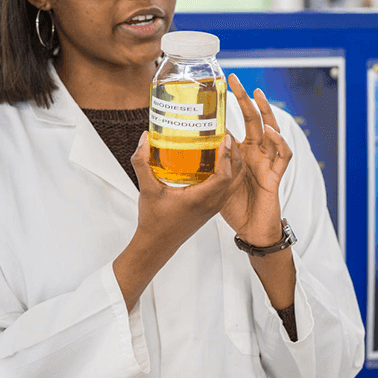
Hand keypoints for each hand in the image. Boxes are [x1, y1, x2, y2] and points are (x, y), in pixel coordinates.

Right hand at [131, 131, 243, 252]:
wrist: (157, 244)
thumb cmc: (154, 221)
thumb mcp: (146, 189)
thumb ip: (142, 162)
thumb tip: (145, 138)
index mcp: (200, 199)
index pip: (224, 175)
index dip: (227, 155)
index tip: (223, 137)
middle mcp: (212, 203)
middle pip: (235, 175)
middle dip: (234, 152)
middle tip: (224, 134)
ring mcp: (215, 207)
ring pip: (235, 181)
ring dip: (234, 162)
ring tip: (223, 144)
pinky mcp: (213, 208)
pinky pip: (229, 187)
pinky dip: (229, 172)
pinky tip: (216, 161)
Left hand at [220, 73, 293, 246]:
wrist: (250, 231)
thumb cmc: (233, 207)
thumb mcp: (213, 181)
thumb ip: (203, 163)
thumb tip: (177, 141)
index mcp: (241, 153)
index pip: (240, 122)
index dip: (235, 104)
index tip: (221, 87)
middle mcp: (256, 154)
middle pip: (255, 120)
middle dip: (247, 99)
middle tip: (236, 80)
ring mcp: (267, 163)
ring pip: (272, 131)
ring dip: (266, 112)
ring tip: (257, 96)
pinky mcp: (276, 177)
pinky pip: (283, 156)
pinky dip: (279, 142)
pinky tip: (270, 131)